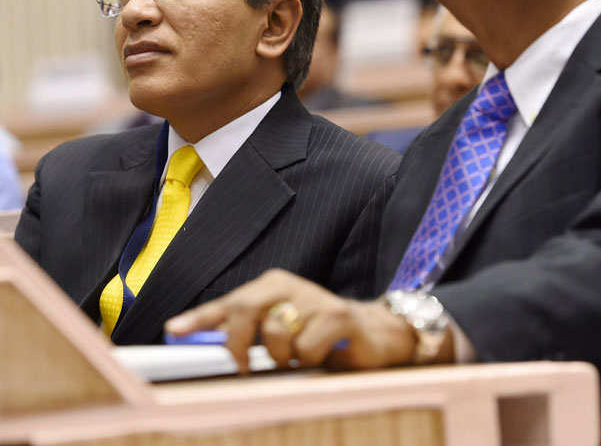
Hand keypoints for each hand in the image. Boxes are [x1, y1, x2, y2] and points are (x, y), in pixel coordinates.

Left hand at [165, 269, 418, 371]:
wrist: (374, 334)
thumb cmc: (320, 334)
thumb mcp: (281, 331)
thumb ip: (248, 334)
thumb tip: (207, 345)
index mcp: (272, 286)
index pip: (229, 302)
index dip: (200, 317)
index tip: (174, 329)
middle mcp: (291, 286)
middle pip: (245, 310)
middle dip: (239, 344)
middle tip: (247, 366)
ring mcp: (316, 298)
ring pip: (276, 333)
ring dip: (284, 356)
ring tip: (300, 356)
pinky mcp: (339, 316)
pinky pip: (307, 347)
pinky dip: (311, 360)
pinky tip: (324, 354)